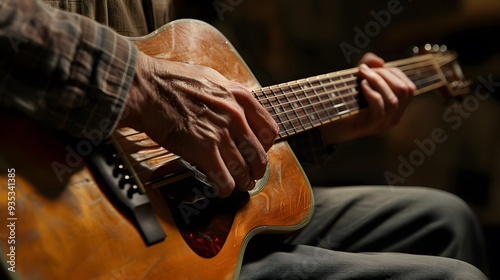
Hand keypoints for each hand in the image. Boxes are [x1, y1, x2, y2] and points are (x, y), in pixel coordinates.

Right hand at [120, 52, 278, 196]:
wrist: (146, 88)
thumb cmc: (170, 81)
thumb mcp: (211, 78)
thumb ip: (227, 95)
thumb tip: (234, 106)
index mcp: (240, 97)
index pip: (269, 129)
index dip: (266, 146)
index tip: (259, 150)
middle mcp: (235, 116)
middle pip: (259, 154)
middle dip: (257, 170)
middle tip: (252, 174)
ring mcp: (221, 134)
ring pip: (243, 170)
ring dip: (242, 182)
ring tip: (239, 185)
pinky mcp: (203, 151)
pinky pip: (224, 179)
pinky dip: (224, 188)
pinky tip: (221, 189)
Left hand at [320, 52, 415, 143]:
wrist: (329, 124)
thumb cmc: (345, 101)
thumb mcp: (359, 79)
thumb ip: (369, 66)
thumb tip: (379, 61)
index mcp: (396, 107)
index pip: (408, 87)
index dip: (392, 72)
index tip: (373, 67)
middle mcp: (394, 117)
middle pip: (404, 91)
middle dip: (385, 75)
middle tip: (365, 70)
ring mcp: (385, 123)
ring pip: (394, 99)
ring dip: (378, 82)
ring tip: (363, 75)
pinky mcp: (373, 126)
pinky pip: (380, 107)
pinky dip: (371, 92)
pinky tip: (361, 85)